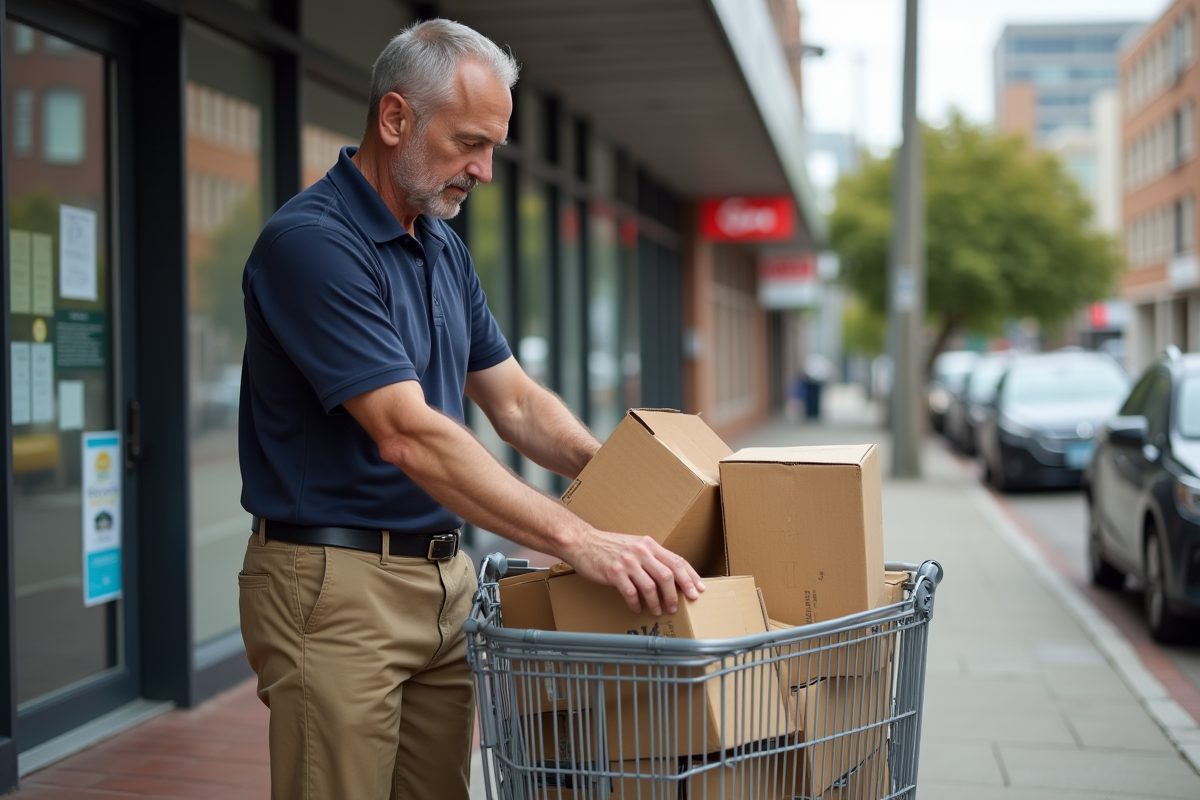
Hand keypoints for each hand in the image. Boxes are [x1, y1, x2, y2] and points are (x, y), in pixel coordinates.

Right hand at [565, 529, 705, 614]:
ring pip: (651, 586)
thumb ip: (651, 557)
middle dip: (676, 594)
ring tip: (659, 611)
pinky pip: (631, 593)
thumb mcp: (634, 545)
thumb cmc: (609, 546)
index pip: (677, 560)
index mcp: (649, 544)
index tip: (698, 590)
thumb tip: (670, 576)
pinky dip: (637, 604)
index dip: (690, 577)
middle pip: (668, 575)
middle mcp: (641, 551)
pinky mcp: (614, 572)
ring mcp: (627, 562)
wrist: (582, 542)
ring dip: (657, 602)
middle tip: (677, 606)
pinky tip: (637, 609)